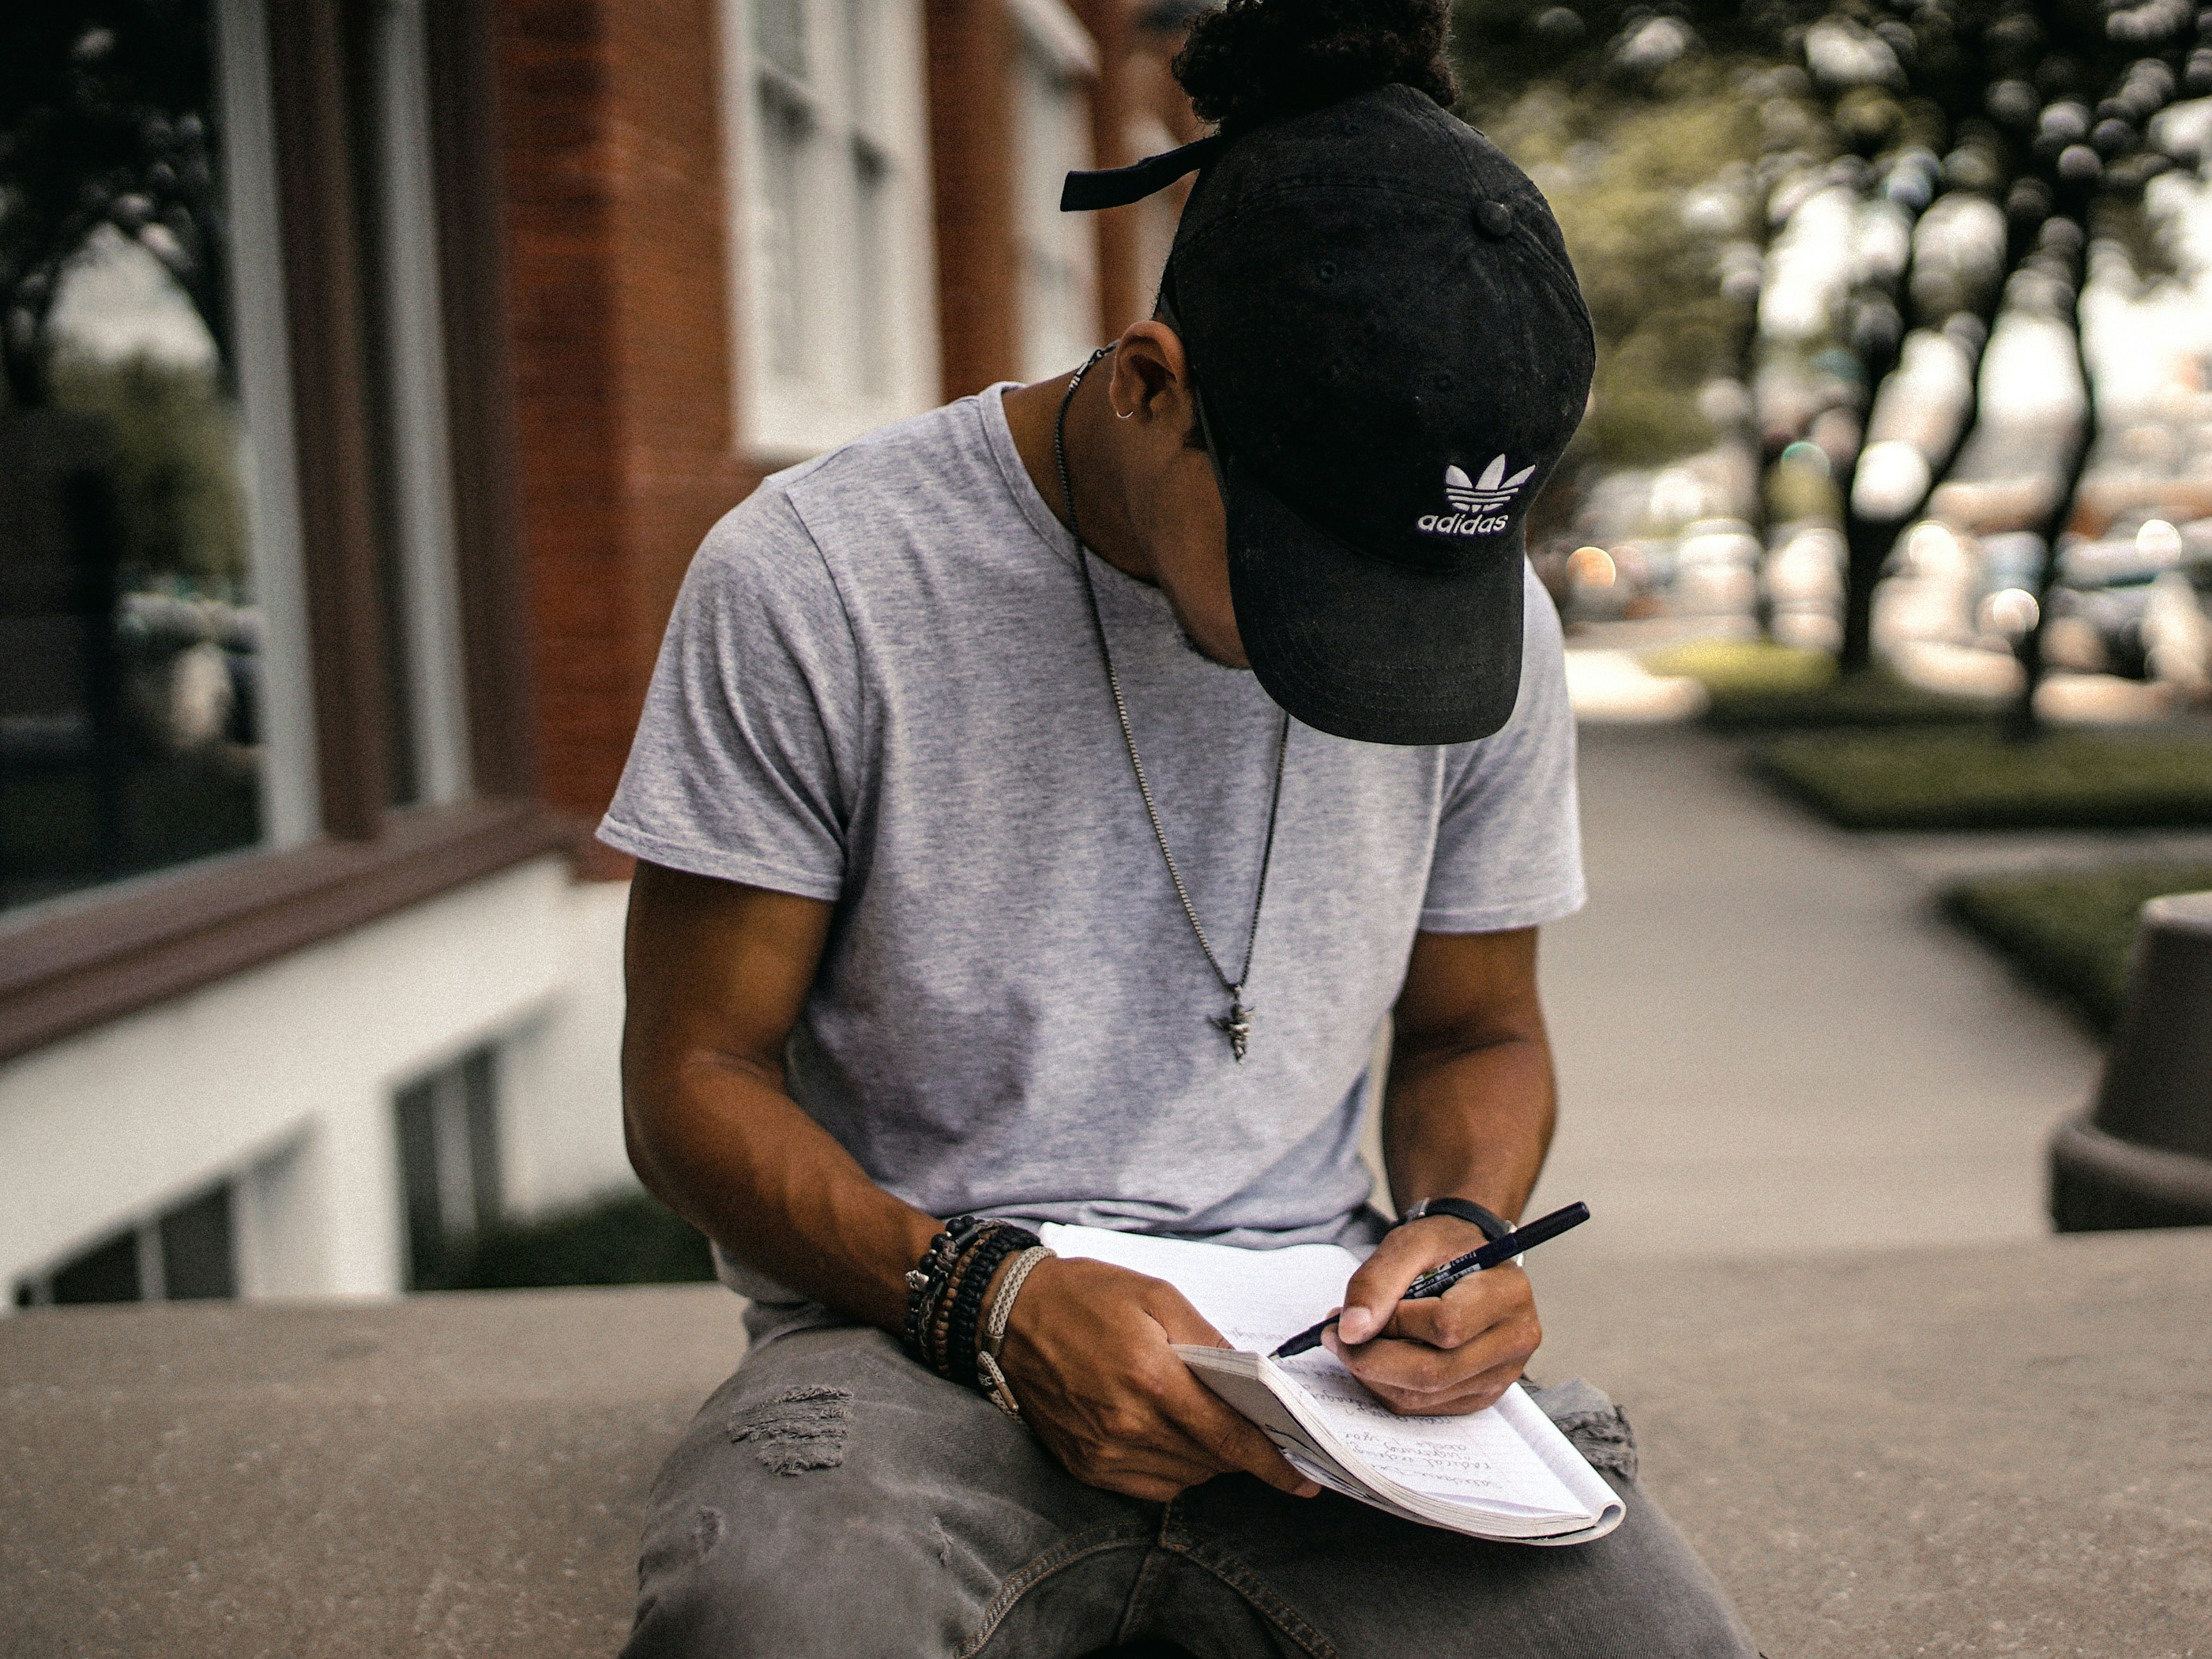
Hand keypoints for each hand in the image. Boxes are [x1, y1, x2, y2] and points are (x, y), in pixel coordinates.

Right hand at [997, 1255, 1321, 1502]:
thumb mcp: (1156, 1296)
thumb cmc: (1085, 1295)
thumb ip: (1208, 1340)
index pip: (1229, 1437)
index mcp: (1153, 1379)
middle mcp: (1129, 1425)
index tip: (1303, 1477)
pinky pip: (1149, 1486)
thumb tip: (1251, 1380)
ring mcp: (1104, 1452)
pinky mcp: (1085, 1465)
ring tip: (1204, 1420)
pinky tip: (1168, 1434)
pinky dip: (1172, 1468)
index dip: (1272, 1462)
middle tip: (1259, 1430)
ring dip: (1207, 1458)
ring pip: (1185, 1477)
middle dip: (1241, 1449)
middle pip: (1211, 1461)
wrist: (1008, 1314)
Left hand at [1324, 1217, 1540, 1416]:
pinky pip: (1424, 1406)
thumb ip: (1377, 1281)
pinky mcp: (1480, 1395)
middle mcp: (1514, 1340)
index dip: (1392, 1324)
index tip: (1347, 1315)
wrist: (1471, 1260)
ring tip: (1352, 1342)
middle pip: (1435, 1371)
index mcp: (1508, 1294)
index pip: (1446, 1326)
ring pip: (1424, 1395)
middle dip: (1372, 1358)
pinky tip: (1376, 1357)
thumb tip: (1350, 1331)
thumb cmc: (1444, 1247)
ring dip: (1374, 1375)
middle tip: (1335, 1336)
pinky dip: (1387, 1386)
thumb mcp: (1409, 1243)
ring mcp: (1501, 1375)